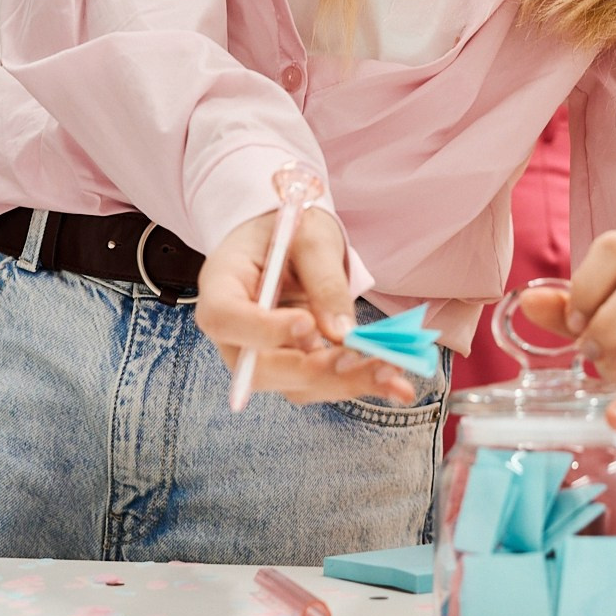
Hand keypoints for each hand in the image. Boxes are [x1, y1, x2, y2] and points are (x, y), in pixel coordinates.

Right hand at [193, 208, 413, 405]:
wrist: (285, 239)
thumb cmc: (288, 229)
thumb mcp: (309, 239)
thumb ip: (323, 281)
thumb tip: (343, 333)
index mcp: (221, 287)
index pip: (226, 319)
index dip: (263, 330)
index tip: (307, 324)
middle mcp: (233, 334)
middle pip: (260, 369)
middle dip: (314, 370)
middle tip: (360, 358)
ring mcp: (261, 356)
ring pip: (295, 386)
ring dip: (345, 383)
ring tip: (394, 375)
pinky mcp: (292, 366)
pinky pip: (319, 382)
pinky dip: (356, 382)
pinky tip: (394, 382)